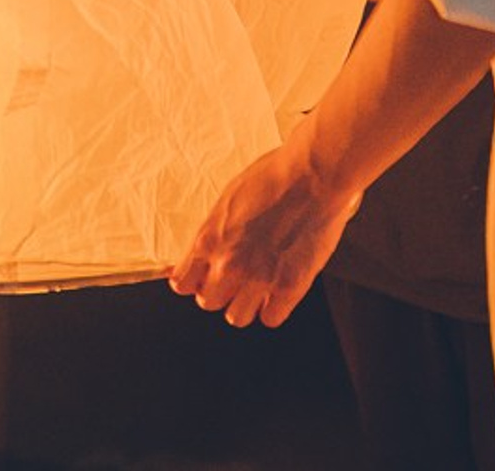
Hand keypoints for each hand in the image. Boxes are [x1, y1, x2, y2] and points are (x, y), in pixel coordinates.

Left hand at [166, 133, 359, 328]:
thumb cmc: (272, 177)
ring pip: (237, 317)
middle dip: (219, 292)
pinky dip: (273, 308)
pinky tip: (278, 290)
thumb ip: (214, 231)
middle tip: (234, 279)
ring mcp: (258, 278)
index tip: (202, 279)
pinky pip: (270, 319)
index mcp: (208, 238)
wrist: (312, 175)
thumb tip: (204, 251)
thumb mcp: (228, 199)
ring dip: (245, 304)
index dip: (193, 282)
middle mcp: (228, 263)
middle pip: (208, 302)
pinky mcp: (289, 288)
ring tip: (257, 286)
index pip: (182, 282)